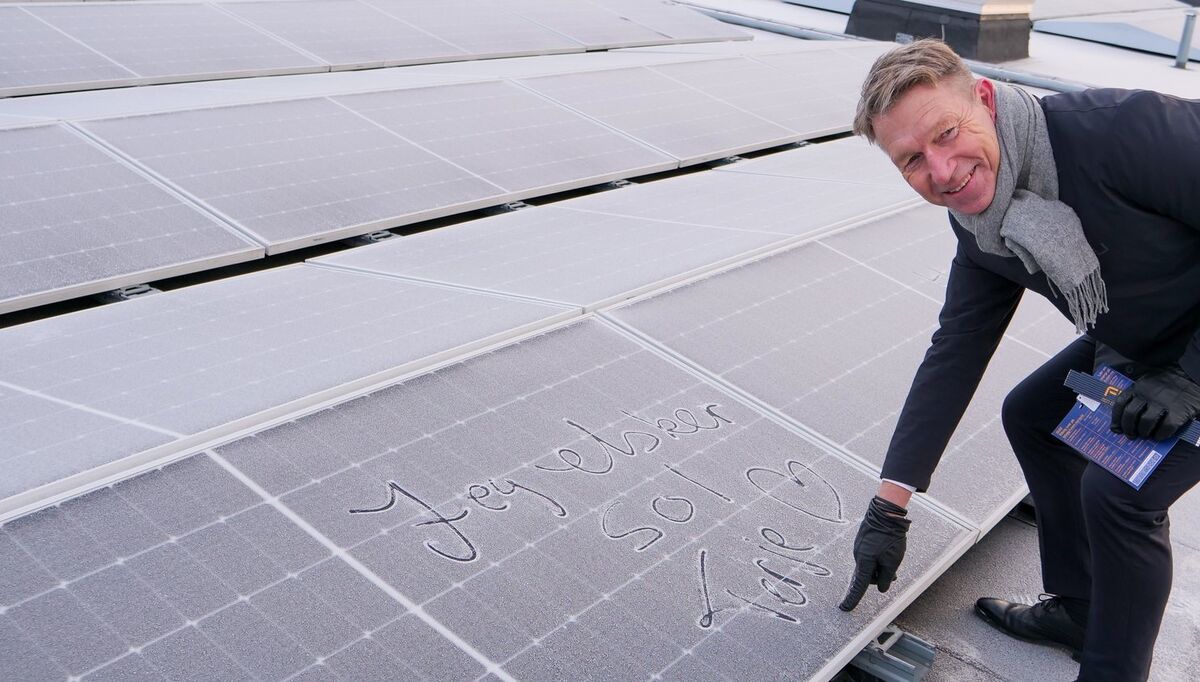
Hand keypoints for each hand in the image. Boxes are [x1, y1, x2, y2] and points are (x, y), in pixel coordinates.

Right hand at [839, 496, 910, 610]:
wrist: (885, 513)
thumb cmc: (890, 537)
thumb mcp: (893, 560)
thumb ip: (887, 577)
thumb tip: (882, 588)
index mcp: (865, 562)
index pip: (860, 586)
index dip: (853, 599)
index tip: (845, 608)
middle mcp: (859, 556)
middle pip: (869, 576)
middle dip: (881, 577)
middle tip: (894, 573)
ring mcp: (859, 548)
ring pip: (870, 566)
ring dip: (881, 566)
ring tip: (892, 556)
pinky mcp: (862, 543)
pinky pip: (869, 556)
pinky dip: (878, 558)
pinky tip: (887, 549)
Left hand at [1110, 367, 1199, 440]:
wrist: (1191, 374)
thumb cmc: (1167, 381)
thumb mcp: (1147, 382)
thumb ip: (1137, 395)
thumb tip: (1125, 418)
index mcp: (1138, 387)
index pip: (1120, 403)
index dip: (1116, 418)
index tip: (1116, 428)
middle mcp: (1148, 395)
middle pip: (1130, 414)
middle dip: (1128, 428)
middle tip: (1131, 435)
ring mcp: (1163, 403)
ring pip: (1146, 422)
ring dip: (1143, 432)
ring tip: (1145, 435)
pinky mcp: (1178, 411)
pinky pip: (1166, 427)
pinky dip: (1161, 435)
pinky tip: (1159, 436)